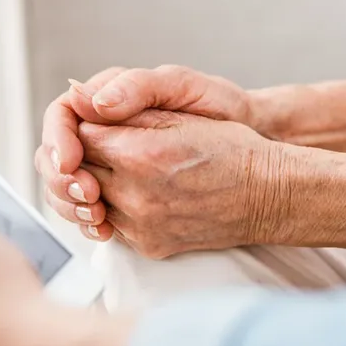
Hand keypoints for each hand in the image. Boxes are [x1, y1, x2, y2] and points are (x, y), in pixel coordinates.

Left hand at [36, 66, 256, 239]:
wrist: (267, 196)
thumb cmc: (231, 148)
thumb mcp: (181, 115)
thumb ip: (126, 110)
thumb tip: (79, 100)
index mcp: (139, 155)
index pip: (80, 136)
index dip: (86, 125)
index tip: (100, 121)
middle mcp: (134, 195)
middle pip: (78, 171)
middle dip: (84, 155)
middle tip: (106, 144)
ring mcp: (140, 226)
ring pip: (89, 202)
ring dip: (96, 183)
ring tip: (120, 168)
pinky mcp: (147, 245)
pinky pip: (112, 225)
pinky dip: (115, 207)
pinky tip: (134, 193)